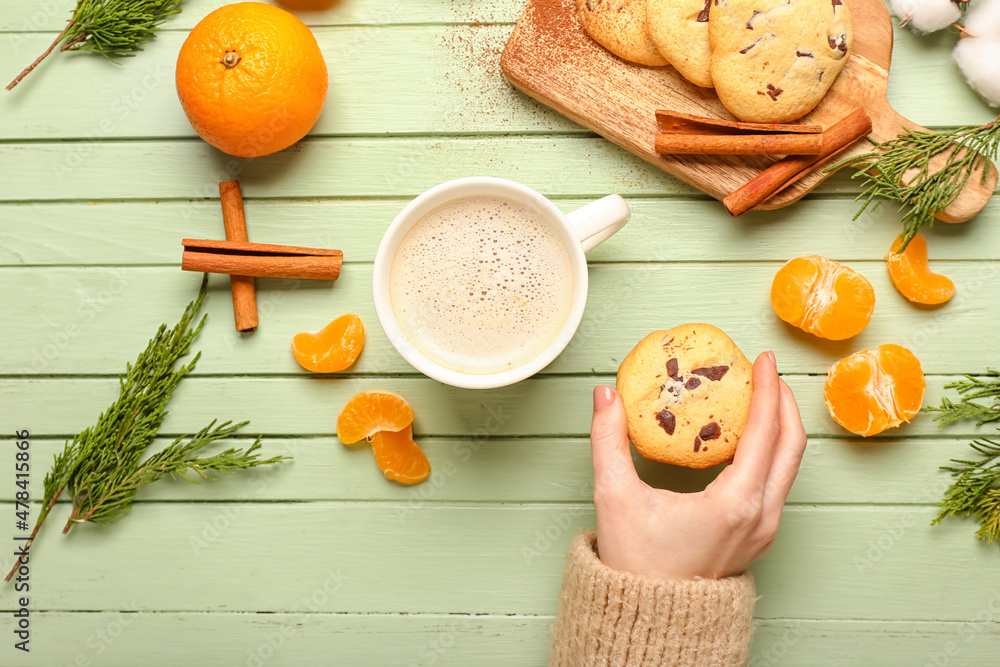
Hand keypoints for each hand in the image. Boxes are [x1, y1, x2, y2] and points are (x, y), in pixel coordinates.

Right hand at [590, 351, 805, 579]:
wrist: (651, 620)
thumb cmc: (636, 565)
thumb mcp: (614, 497)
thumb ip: (607, 441)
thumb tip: (604, 396)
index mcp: (735, 503)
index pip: (765, 432)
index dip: (765, 388)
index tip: (762, 359)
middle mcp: (760, 515)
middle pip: (793, 445)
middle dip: (783, 401)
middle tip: (766, 371)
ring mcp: (764, 529)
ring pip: (790, 466)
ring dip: (781, 426)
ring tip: (760, 397)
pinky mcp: (758, 536)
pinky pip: (778, 482)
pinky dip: (771, 451)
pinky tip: (747, 437)